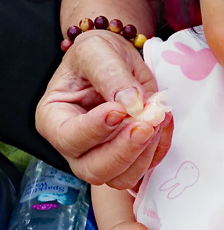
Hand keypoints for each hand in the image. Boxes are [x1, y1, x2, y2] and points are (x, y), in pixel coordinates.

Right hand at [35, 30, 172, 188]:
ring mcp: (101, 158)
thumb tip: (131, 104)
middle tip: (147, 122)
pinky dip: (160, 148)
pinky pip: (146, 168)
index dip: (94, 129)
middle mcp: (74, 147)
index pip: (69, 138)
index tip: (118, 110)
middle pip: (94, 170)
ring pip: (121, 178)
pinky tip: (164, 120)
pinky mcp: (128, 160)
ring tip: (158, 116)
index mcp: (54, 119)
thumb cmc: (96, 55)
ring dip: (145, 153)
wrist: (116, 60)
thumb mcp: (96, 51)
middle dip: (124, 150)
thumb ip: (110, 74)